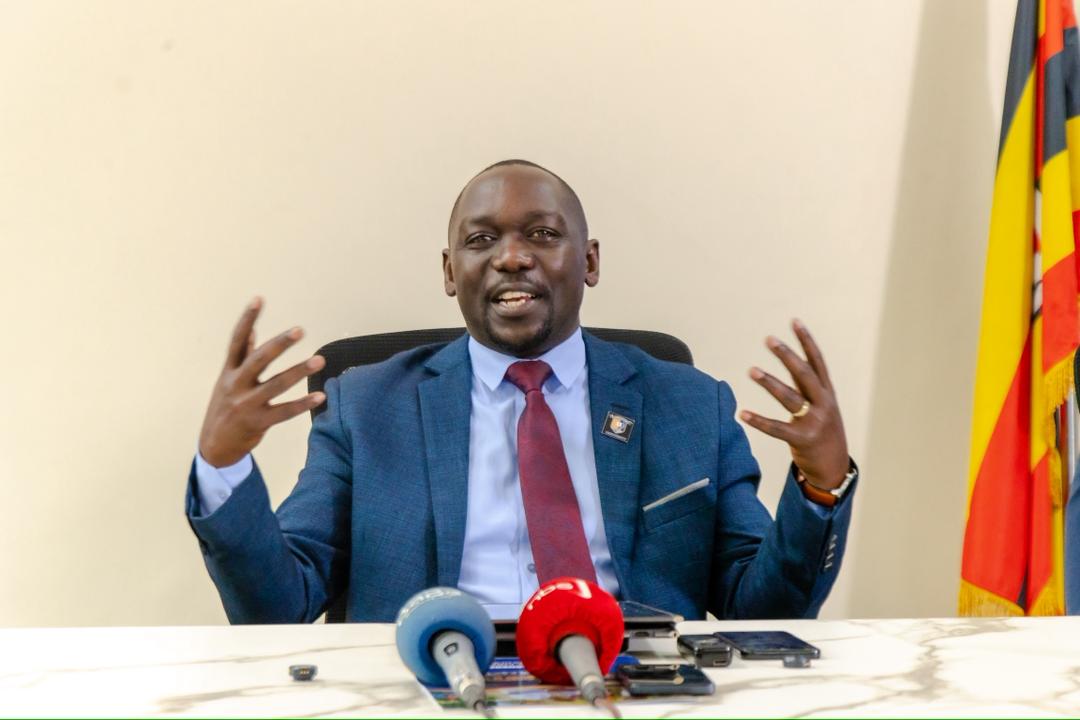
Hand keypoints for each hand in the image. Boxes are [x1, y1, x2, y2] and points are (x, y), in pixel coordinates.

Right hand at [198, 297, 326, 467]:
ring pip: (276, 385)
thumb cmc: (225, 407)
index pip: (236, 341)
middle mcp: (236, 385)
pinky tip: (321, 396)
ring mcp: (246, 404)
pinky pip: (284, 412)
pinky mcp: (258, 422)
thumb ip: (241, 356)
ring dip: (299, 371)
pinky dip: (303, 404)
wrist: (214, 446)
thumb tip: (250, 331)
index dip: (247, 319)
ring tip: (320, 360)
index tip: (259, 298)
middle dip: (279, 344)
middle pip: (259, 360)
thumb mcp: (227, 380)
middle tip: (300, 330)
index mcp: (229, 371)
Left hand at [738, 319, 848, 489]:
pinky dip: (759, 421)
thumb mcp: (822, 406)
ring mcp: (815, 422)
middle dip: (786, 355)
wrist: (835, 468)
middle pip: (804, 374)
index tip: (794, 321)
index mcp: (827, 393)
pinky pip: (777, 429)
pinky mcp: (803, 440)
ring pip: (790, 397)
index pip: (817, 361)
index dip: (806, 341)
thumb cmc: (823, 433)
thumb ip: (807, 386)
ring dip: (770, 382)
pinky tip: (742, 413)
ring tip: (751, 369)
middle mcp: (823, 404)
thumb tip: (792, 360)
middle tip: (769, 339)